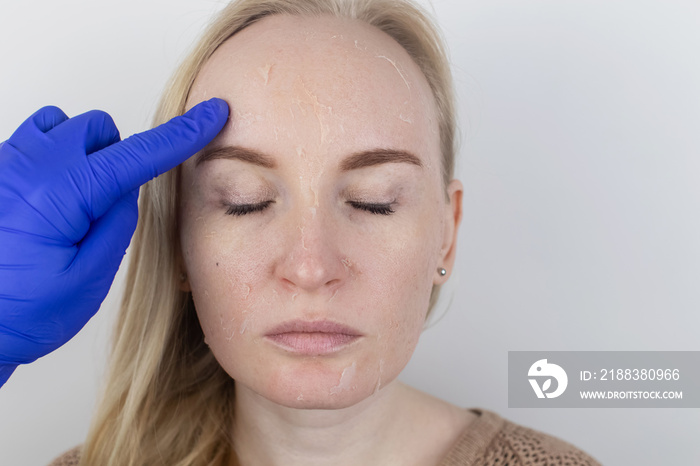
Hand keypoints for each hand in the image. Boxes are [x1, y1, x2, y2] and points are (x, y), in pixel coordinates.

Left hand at [0, 98, 228, 385]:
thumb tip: (125, 190)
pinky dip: (54, 157)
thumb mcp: (88, 278)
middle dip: (116, 155)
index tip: (211, 115)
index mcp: (61, 192)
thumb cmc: (21, 313)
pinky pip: (31, 139)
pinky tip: (49, 199)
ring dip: (83, 153)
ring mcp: (4, 164)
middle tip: (107, 206)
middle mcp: (28, 166)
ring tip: (75, 202)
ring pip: (62, 126)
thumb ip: (117, 224)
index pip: (137, 154)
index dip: (181, 135)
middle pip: (97, 129)